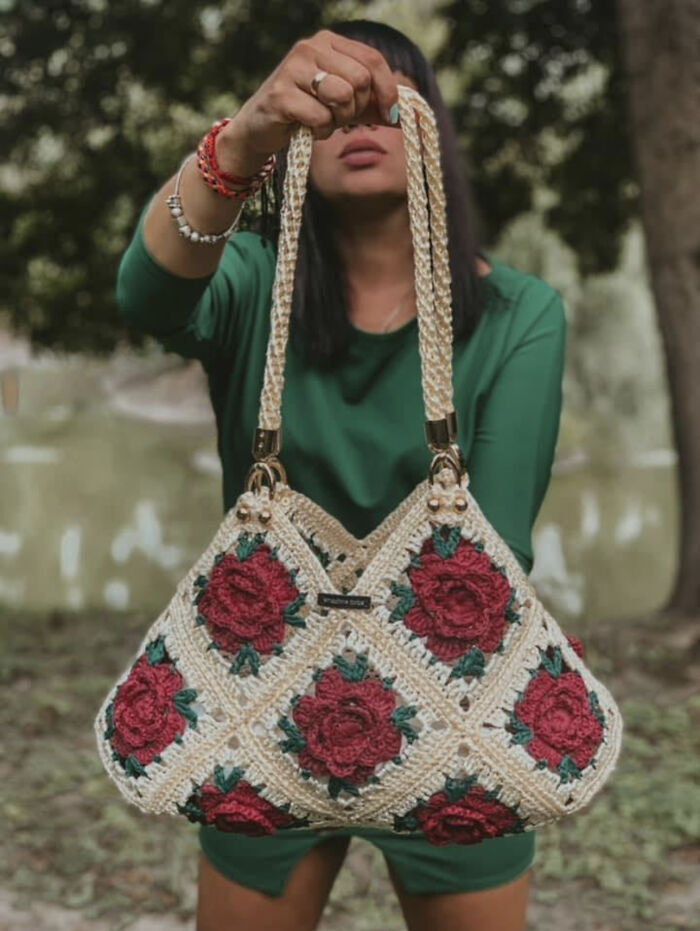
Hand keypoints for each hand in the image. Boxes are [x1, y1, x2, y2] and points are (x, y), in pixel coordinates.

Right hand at [221, 29, 400, 162]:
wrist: (259, 127)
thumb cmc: (305, 113)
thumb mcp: (343, 105)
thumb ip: (373, 104)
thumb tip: (405, 114)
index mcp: (329, 42)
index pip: (372, 60)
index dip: (388, 90)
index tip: (390, 115)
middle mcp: (311, 47)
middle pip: (360, 80)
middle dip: (357, 108)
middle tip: (340, 117)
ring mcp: (293, 68)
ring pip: (342, 97)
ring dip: (338, 120)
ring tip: (322, 121)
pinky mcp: (281, 94)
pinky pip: (320, 117)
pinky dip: (319, 131)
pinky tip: (306, 128)